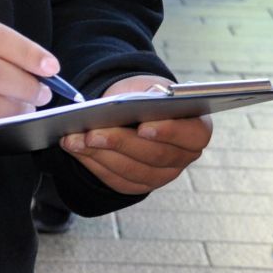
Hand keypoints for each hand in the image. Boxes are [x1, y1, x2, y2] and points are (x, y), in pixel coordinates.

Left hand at [61, 74, 212, 194]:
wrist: (136, 110)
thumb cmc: (146, 95)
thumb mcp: (150, 86)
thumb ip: (152, 93)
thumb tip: (149, 98)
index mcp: (197, 129)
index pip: (193, 135)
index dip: (169, 132)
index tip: (143, 126)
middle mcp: (184, 157)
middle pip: (155, 156)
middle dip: (120, 143)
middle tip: (92, 132)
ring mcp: (162, 175)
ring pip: (132, 171)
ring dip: (100, 154)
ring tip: (75, 139)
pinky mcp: (139, 185)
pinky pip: (116, 180)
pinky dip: (94, 164)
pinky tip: (75, 149)